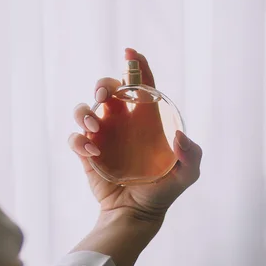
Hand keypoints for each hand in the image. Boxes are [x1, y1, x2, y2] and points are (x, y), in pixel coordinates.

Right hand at [69, 48, 202, 225]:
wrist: (135, 213)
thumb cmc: (162, 191)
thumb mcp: (187, 174)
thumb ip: (191, 155)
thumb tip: (178, 136)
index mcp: (145, 119)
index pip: (141, 85)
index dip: (136, 65)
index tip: (131, 51)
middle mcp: (121, 122)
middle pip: (107, 89)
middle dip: (102, 84)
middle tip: (104, 97)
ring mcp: (102, 136)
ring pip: (84, 108)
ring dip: (85, 112)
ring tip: (95, 128)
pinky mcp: (86, 152)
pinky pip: (74, 137)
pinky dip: (78, 140)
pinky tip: (92, 154)